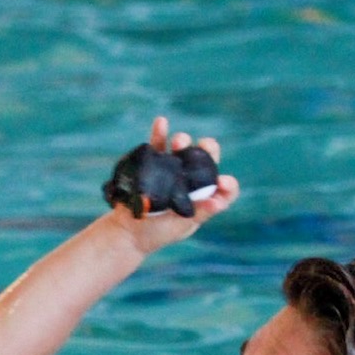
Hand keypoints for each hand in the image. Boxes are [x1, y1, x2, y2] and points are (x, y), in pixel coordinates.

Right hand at [104, 117, 239, 253]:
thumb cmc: (157, 233)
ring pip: (182, 149)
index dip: (228, 185)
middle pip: (206, 160)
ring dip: (183, 142)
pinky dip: (159, 133)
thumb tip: (218, 202)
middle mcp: (191, 181)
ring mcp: (172, 170)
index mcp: (204, 197)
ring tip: (179, 142)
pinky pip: (157, 145)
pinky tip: (161, 122)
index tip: (222, 181)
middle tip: (205, 146)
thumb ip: (200, 212)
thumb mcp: (182, 225)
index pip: (224, 190)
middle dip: (208, 150)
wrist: (126, 232)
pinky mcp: (153, 165)